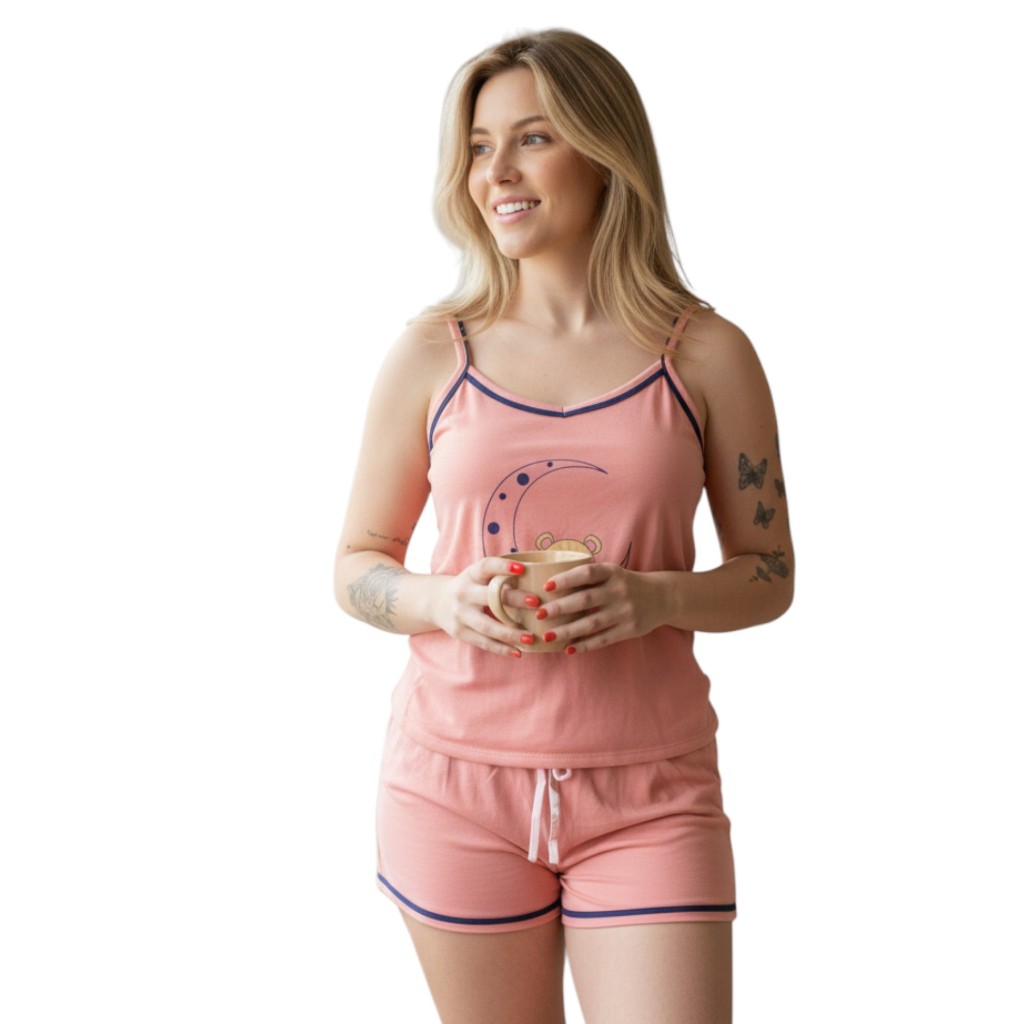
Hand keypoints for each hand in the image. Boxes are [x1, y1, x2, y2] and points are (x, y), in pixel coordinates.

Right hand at [433, 557, 540, 656]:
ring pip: (487, 626)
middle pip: (490, 597)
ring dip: (510, 633)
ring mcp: (460, 614)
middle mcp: (464, 593)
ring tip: (530, 637)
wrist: (437, 603)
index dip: (503, 567)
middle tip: (536, 603)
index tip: (522, 568)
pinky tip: (518, 652)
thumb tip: (537, 578)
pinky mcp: (460, 632)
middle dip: (514, 599)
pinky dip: (501, 648)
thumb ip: (498, 577)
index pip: (486, 567)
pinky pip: (483, 642)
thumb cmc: (470, 587)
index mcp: (471, 575)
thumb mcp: (477, 576)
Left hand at [537, 563, 671, 653]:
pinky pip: (603, 639)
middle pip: (585, 599)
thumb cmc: (626, 584)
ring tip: (548, 636)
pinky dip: (585, 645)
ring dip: (568, 631)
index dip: (566, 579)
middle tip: (539, 614)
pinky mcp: (629, 630)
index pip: (587, 573)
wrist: (662, 597)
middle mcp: (619, 591)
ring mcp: (625, 612)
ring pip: (592, 623)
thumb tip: (550, 584)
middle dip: (560, 608)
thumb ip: (589, 577)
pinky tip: (569, 648)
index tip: (546, 586)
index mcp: (612, 573)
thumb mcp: (612, 573)